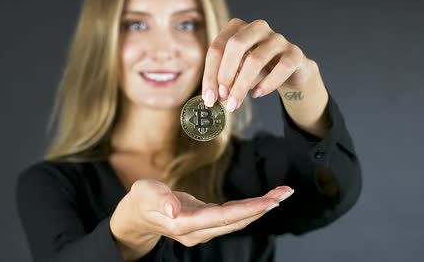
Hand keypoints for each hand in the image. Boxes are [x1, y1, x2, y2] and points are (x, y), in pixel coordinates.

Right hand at [110, 179, 293, 259]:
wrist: (137, 214)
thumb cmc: (141, 200)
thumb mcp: (144, 193)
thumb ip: (159, 199)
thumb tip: (174, 207)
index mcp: (183, 224)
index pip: (221, 217)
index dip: (246, 210)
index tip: (269, 202)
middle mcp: (197, 232)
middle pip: (235, 222)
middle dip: (262, 208)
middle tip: (286, 193)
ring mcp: (202, 230)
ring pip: (237, 221)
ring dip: (260, 209)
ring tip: (281, 194)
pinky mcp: (205, 224)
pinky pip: (232, 217)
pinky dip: (249, 209)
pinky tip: (263, 201)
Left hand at [201, 18, 313, 111]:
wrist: (289, 73)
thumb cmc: (257, 70)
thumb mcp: (236, 73)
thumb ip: (224, 81)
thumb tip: (212, 97)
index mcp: (236, 28)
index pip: (217, 47)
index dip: (210, 73)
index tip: (209, 97)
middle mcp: (257, 28)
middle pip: (236, 45)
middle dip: (225, 73)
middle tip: (222, 96)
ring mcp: (278, 38)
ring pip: (256, 59)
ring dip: (242, 85)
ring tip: (236, 102)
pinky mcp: (295, 53)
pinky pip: (281, 68)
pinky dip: (267, 84)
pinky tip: (257, 94)